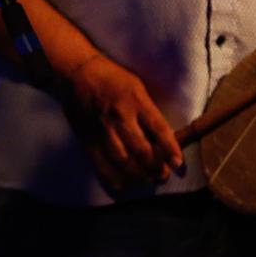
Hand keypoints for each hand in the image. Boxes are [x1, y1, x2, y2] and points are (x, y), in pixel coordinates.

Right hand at [65, 52, 183, 190]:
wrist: (78, 72)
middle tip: (163, 174)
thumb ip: (149, 112)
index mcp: (136, 101)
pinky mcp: (88, 138)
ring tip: (148, 180)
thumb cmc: (113, 78)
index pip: (159, 129)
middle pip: (142, 150)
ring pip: (123, 161)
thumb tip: (163, 138)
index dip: (170, 149)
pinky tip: (124, 184)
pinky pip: (101, 164)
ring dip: (139, 175)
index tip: (177, 163)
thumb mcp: (137, 88)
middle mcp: (120, 117)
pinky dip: (114, 178)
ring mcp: (103, 130)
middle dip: (156, 167)